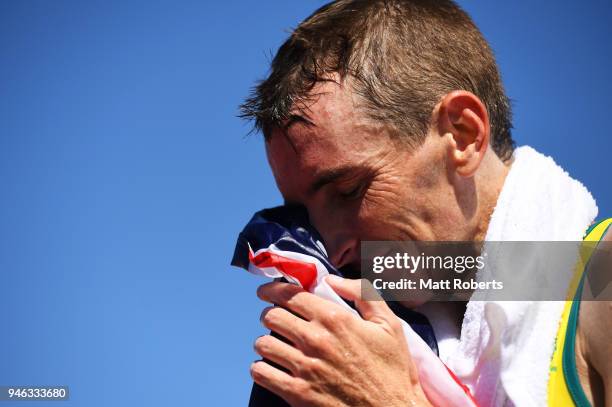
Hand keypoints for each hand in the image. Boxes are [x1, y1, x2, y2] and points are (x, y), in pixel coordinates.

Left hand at [251, 275, 431, 405]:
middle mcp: (316, 340)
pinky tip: (269, 367)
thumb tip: (331, 279)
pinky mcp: (298, 394)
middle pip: (272, 316)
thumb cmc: (393, 369)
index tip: (266, 291)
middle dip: (269, 314)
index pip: (289, 295)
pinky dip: (260, 368)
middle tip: (272, 318)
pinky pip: (262, 373)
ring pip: (263, 343)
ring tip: (271, 344)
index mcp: (335, 319)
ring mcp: (305, 367)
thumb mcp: (389, 324)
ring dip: (264, 342)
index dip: (273, 290)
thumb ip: (362, 293)